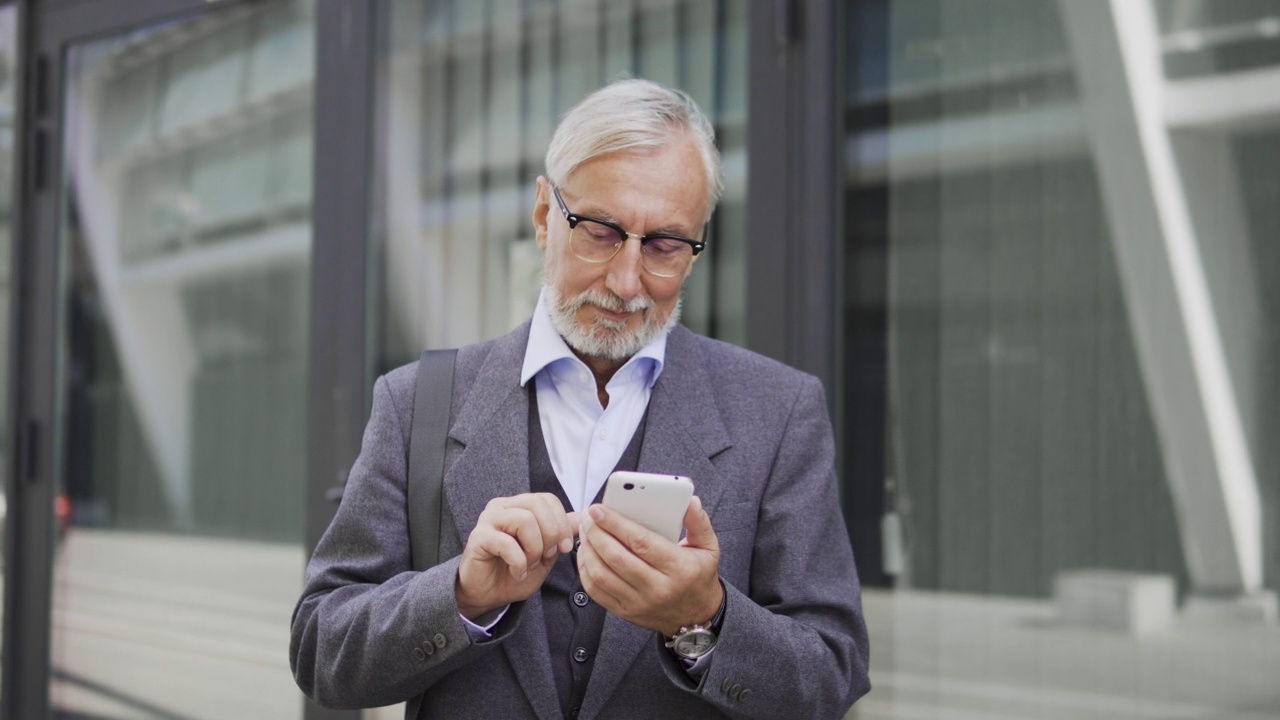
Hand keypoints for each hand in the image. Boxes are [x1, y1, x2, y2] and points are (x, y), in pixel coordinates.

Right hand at [455, 493, 578, 620]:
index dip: (562, 522)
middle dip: (551, 534)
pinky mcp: (478, 538)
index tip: (565, 547)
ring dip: (534, 548)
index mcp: (519, 506)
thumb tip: (581, 516)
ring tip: (530, 564)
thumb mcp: (546, 553)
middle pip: (537, 504)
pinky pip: (506, 543)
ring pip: (524, 520)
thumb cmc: (515, 572)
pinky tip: (518, 573)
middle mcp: (502, 507)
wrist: (488, 595)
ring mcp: (488, 520)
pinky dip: (519, 562)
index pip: (547, 499)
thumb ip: (560, 534)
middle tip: (546, 556)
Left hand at [577, 495, 722, 635]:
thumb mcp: (708, 547)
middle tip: (588, 517)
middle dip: (596, 533)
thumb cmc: (698, 576)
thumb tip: (691, 501)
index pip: (641, 543)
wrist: (696, 616)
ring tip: (585, 532)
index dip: (616, 524)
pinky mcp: (626, 612)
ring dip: (588, 550)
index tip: (600, 509)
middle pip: (617, 558)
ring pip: (602, 575)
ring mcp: (639, 602)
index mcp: (679, 568)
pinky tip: (586, 554)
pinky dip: (586, 571)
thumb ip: (698, 522)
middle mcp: (658, 588)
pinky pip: (597, 592)